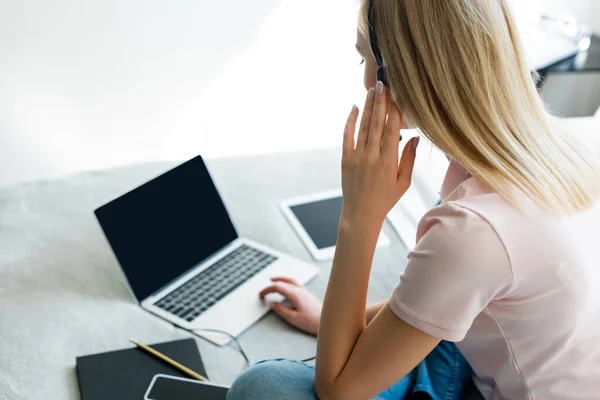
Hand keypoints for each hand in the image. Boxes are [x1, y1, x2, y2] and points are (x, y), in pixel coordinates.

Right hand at [259, 277, 321, 335]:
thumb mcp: (292, 318)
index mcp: (295, 294)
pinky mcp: (307, 294)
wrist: (326, 321)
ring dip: (280, 279)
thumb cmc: (311, 321)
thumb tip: (273, 304)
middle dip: (271, 284)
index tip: (261, 294)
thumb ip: (281, 310)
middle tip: (264, 289)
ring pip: (290, 280)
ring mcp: (304, 291)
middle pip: (283, 281)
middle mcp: (299, 290)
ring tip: (273, 280)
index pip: (277, 287)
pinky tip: (286, 286)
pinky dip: (287, 282)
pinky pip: (294, 283)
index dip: (267, 290)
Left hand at [341, 82, 418, 225]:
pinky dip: (350, 121)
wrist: (361, 213)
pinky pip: (347, 136)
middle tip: (383, 83)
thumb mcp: (403, 182)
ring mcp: (357, 157)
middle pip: (377, 124)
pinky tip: (354, 108)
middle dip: (380, 102)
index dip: (394, 111)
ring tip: (371, 90)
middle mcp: (372, 157)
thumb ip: (409, 159)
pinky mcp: (345, 159)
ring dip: (367, 107)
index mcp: (389, 162)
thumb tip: (415, 137)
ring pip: (363, 127)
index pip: (392, 131)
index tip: (397, 95)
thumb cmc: (385, 199)